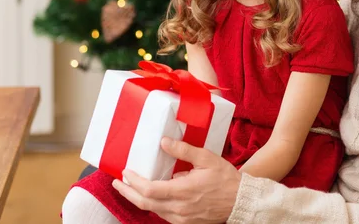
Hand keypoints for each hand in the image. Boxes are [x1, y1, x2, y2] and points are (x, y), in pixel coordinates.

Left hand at [112, 138, 240, 223]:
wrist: (240, 200)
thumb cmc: (225, 179)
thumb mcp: (206, 158)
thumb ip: (184, 150)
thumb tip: (164, 142)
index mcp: (183, 191)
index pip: (149, 190)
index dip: (133, 183)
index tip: (125, 173)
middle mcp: (179, 208)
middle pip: (145, 203)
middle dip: (128, 193)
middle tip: (118, 183)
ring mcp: (182, 218)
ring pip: (153, 211)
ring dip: (139, 199)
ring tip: (131, 189)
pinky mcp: (186, 223)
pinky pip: (163, 215)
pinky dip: (153, 205)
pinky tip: (152, 196)